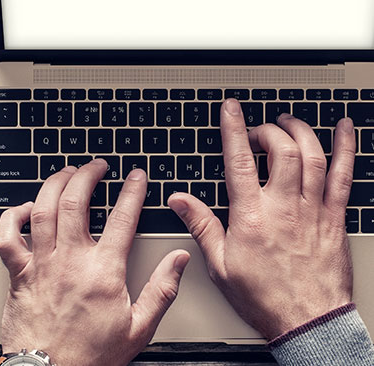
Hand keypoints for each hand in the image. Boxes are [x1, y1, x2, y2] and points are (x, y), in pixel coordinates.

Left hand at [0, 160, 189, 365]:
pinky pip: (7, 236)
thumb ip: (162, 290)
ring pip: (43, 209)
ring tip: (66, 173)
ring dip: (54, 184)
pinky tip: (26, 208)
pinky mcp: (19, 274)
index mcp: (103, 271)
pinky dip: (13, 217)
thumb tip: (179, 261)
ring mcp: (41, 264)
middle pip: (75, 201)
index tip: (136, 177)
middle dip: (88, 175)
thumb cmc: (89, 355)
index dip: (132, 191)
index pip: (123, 218)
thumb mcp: (139, 328)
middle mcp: (70, 260)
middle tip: (97, 166)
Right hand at [168, 99, 354, 339]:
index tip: (231, 110)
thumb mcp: (219, 264)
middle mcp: (284, 207)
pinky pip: (344, 175)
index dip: (234, 129)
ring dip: (299, 131)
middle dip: (267, 131)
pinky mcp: (334, 217)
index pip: (239, 161)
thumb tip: (180, 201)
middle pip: (280, 150)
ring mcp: (313, 210)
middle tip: (257, 132)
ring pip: (312, 155)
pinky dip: (346, 147)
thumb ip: (201, 225)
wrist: (307, 320)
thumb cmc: (264, 297)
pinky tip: (343, 130)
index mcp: (251, 217)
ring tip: (288, 122)